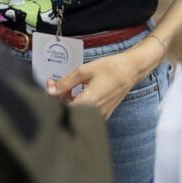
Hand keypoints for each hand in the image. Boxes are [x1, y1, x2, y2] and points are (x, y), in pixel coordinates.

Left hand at [46, 40, 164, 119]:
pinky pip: (86, 112)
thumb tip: (51, 90)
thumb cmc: (111, 68)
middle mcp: (95, 112)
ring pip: (77, 112)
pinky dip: (78, 103)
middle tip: (55, 83)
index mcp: (89, 102)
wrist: (131, 70)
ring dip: (68, 100)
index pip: (63, 109)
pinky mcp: (104, 113)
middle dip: (59, 98)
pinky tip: (78, 92)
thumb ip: (66, 82)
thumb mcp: (84, 70)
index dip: (53, 99)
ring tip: (67, 86)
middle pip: (69, 111)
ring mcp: (101, 114)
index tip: (50, 86)